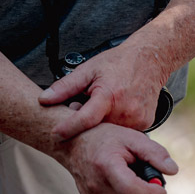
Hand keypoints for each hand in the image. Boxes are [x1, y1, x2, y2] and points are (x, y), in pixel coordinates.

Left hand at [39, 41, 167, 139]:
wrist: (151, 59)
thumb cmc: (119, 63)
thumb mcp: (89, 69)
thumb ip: (66, 86)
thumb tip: (43, 99)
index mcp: (109, 95)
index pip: (84, 120)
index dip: (68, 128)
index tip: (55, 134)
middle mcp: (125, 110)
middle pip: (96, 128)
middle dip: (85, 124)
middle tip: (83, 108)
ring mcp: (137, 118)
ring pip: (110, 132)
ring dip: (101, 125)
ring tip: (101, 108)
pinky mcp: (145, 123)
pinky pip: (124, 131)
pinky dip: (116, 124)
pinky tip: (116, 110)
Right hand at [56, 122, 176, 193]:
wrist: (75, 144)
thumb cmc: (105, 138)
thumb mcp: (132, 137)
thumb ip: (154, 153)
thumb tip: (173, 170)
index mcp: (107, 166)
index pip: (132, 190)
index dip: (151, 193)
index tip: (161, 190)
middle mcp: (96, 186)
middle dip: (145, 191)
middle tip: (143, 173)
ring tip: (129, 174)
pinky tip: (122, 182)